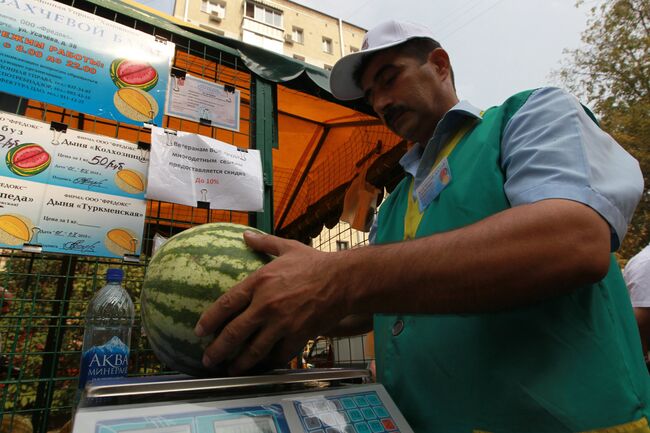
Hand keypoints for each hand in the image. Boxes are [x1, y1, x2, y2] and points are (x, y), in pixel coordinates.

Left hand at [194, 231, 349, 374]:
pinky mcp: (298, 336)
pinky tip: (263, 365)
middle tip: (208, 359)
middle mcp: (266, 305)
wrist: (343, 280)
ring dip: (240, 363)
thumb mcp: (287, 247)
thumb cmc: (316, 262)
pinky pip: (279, 355)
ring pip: (254, 350)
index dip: (210, 320)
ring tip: (231, 369)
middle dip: (218, 349)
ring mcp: (282, 323)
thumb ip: (264, 242)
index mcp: (260, 282)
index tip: (199, 331)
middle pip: (234, 333)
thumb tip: (246, 234)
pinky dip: (269, 362)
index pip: (227, 304)